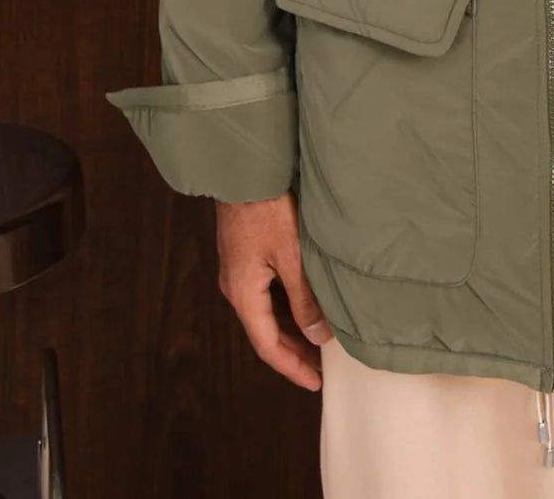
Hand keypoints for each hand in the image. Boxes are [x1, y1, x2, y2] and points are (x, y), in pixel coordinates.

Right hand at [215, 192, 333, 391]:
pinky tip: (301, 307)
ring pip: (264, 314)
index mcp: (243, 294)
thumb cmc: (266, 209)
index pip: (268, 346)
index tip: (315, 382)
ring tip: (316, 342)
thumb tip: (317, 334)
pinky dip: (283, 310)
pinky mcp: (242, 257)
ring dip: (288, 331)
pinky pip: (263, 296)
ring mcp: (237, 272)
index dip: (292, 367)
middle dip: (291, 353)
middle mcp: (235, 288)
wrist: (244, 171)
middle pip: (264, 333)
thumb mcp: (290, 255)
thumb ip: (304, 297)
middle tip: (319, 369)